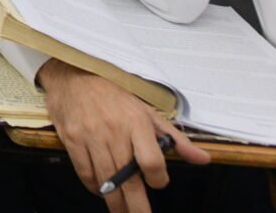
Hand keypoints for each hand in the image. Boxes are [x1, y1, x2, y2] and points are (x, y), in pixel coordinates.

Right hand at [40, 61, 207, 212]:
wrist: (74, 76)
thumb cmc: (113, 95)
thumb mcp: (148, 111)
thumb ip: (176, 139)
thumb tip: (203, 160)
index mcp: (136, 122)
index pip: (151, 160)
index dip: (158, 178)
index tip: (158, 183)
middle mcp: (114, 130)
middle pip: (128, 178)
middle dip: (137, 206)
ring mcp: (91, 136)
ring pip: (106, 180)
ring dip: (115, 202)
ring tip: (122, 212)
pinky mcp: (72, 140)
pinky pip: (85, 173)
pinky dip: (94, 187)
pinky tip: (102, 191)